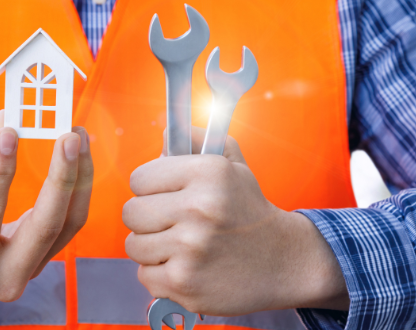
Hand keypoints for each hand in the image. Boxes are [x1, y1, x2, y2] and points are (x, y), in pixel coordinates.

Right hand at [0, 110, 92, 324]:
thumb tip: (8, 127)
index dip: (0, 171)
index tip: (10, 133)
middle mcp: (7, 277)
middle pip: (46, 225)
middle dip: (62, 176)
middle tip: (69, 136)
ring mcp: (32, 272)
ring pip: (69, 223)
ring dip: (79, 176)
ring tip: (78, 137)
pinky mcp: (47, 260)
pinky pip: (70, 222)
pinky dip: (77, 187)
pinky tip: (77, 158)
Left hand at [123, 127, 347, 315]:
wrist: (284, 262)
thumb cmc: (249, 211)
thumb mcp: (233, 165)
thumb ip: (198, 141)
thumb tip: (166, 132)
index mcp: (208, 173)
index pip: (139, 179)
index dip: (150, 188)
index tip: (165, 196)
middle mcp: (199, 208)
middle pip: (131, 212)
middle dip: (146, 219)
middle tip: (170, 223)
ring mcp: (190, 248)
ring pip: (134, 245)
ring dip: (152, 248)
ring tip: (180, 246)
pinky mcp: (185, 283)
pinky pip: (145, 275)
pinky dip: (161, 275)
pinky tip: (186, 268)